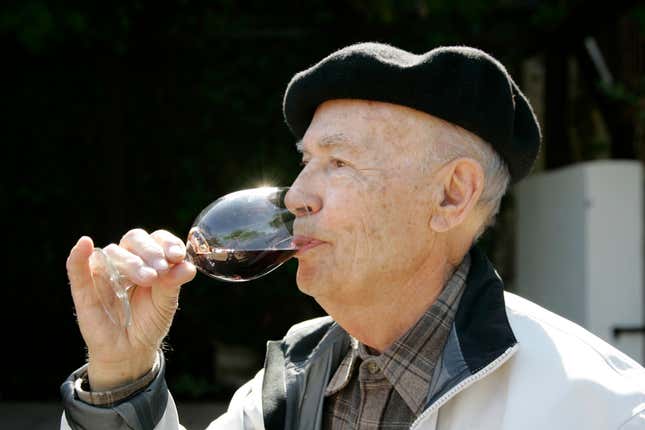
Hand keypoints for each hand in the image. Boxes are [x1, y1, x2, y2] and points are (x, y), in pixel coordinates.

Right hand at [66, 229, 195, 390]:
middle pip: (134, 240)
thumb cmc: (149, 321)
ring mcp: (104, 272)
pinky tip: (84, 245)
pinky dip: (78, 257)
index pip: (156, 238)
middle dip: (150, 251)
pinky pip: (78, 269)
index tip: (178, 256)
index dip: (167, 242)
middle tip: (161, 270)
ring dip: (131, 262)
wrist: (131, 351)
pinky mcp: (85, 290)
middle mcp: (126, 260)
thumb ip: (173, 283)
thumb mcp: (166, 303)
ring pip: (112, 253)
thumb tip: (187, 267)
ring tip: (149, 278)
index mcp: (149, 259)